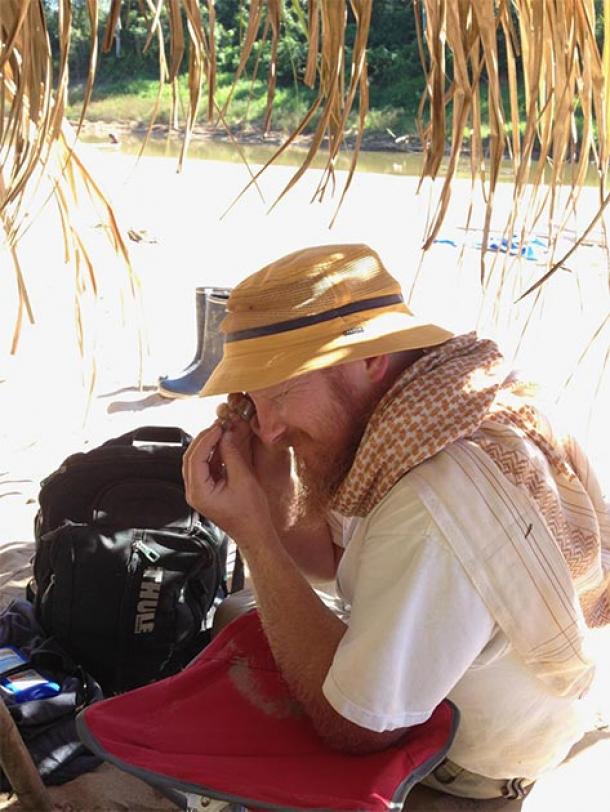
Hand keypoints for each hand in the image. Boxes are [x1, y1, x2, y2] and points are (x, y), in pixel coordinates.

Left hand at [183, 422, 273, 541]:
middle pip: (191, 458)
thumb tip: (226, 435)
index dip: (206, 439)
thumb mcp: (243, 480)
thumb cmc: (251, 513)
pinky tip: (224, 445)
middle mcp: (194, 492)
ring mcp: (198, 492)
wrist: (254, 533)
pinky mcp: (206, 490)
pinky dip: (212, 455)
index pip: (195, 458)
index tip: (219, 426)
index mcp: (199, 492)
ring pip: (196, 461)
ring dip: (208, 446)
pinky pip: (204, 467)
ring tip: (223, 432)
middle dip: (204, 440)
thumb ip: (232, 455)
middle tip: (220, 426)